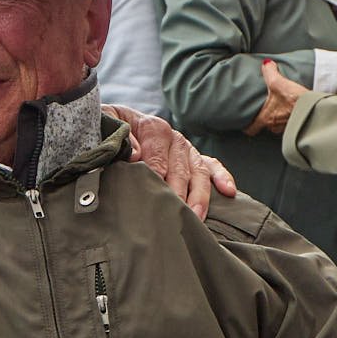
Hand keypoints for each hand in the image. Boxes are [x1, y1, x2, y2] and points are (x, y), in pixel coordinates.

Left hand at [105, 104, 237, 220]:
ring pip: (198, 173)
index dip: (155, 173)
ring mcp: (187, 149)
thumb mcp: (107, 121)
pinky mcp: (195, 159)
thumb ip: (116, 133)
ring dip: (199, 195)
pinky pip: (212, 167)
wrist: (118, 123)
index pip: (157, 155)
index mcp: (153, 127)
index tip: (153, 190)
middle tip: (173, 213)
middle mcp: (174, 138)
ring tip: (196, 216)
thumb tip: (135, 154)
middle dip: (177, 192)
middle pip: (179, 168)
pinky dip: (222, 177)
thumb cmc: (110, 127)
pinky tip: (229, 192)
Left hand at [244, 58, 305, 136]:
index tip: (245, 123)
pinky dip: (290, 119)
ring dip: (278, 119)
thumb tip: (265, 63)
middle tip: (264, 112)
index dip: (247, 126)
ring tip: (280, 110)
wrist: (315, 109)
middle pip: (265, 127)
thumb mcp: (279, 83)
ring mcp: (287, 128)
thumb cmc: (295, 100)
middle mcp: (275, 126)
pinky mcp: (298, 126)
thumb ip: (270, 73)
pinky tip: (293, 111)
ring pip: (278, 126)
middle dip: (265, 120)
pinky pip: (291, 125)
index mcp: (266, 118)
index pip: (251, 129)